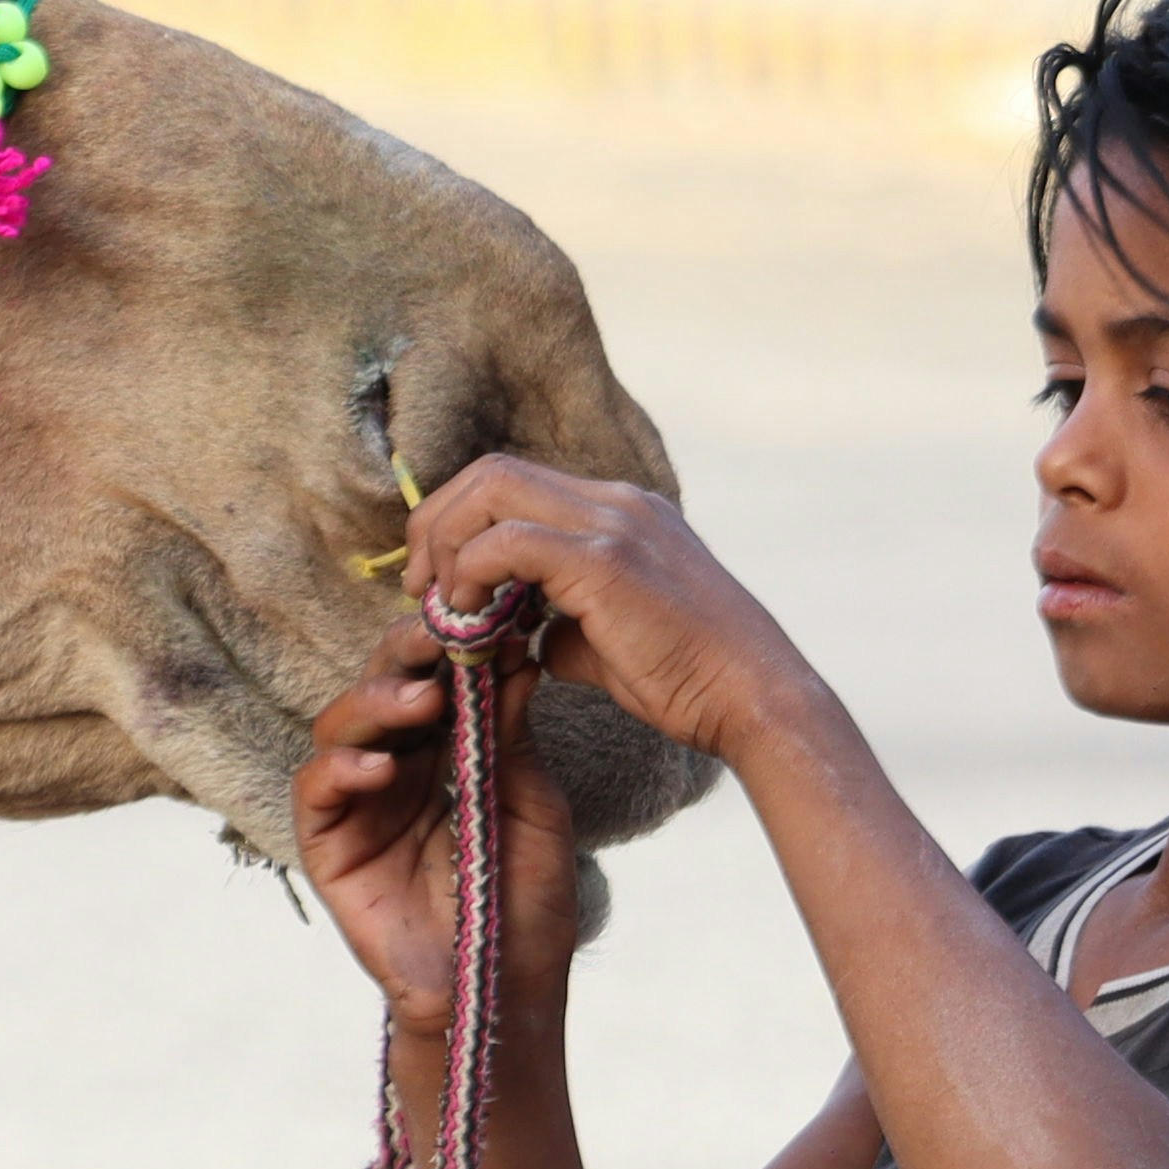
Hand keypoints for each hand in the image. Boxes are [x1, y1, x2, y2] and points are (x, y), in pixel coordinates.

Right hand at [294, 616, 584, 1039]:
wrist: (501, 988)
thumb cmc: (524, 905)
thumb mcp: (532, 808)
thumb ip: (513, 739)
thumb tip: (517, 660)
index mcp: (446, 756)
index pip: (434, 681)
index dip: (448, 647)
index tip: (482, 620)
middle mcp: (397, 769)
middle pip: (380, 689)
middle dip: (405, 657)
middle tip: (439, 639)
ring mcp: (358, 804)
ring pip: (341, 725)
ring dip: (376, 702)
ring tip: (421, 701)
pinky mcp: (328, 844)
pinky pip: (316, 789)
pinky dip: (343, 768)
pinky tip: (383, 768)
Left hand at [403, 457, 808, 769]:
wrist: (750, 697)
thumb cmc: (689, 680)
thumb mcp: (610, 642)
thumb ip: (561, 626)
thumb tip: (517, 640)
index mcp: (618, 511)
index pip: (514, 482)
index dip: (459, 522)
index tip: (437, 581)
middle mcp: (614, 501)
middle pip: (491, 471)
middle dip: (437, 522)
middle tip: (418, 586)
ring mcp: (611, 522)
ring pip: (492, 489)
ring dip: (447, 544)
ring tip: (442, 606)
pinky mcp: (604, 559)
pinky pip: (508, 542)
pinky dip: (473, 575)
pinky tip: (473, 623)